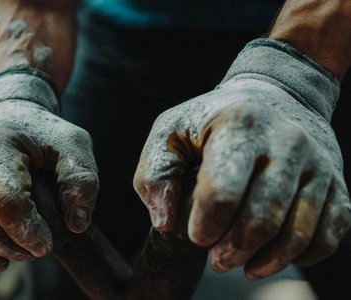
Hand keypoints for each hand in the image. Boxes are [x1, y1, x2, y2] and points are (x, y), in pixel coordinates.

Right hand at [0, 72, 98, 270]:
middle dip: (11, 248)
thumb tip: (75, 224)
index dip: (27, 232)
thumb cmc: (46, 138)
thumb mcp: (75, 148)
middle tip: (34, 252)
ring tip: (12, 257)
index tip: (46, 246)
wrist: (11, 121)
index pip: (5, 201)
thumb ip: (81, 181)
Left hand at [133, 39, 350, 278]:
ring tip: (240, 263)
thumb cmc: (212, 121)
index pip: (221, 192)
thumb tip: (166, 224)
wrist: (275, 95)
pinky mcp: (336, 182)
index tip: (195, 235)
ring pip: (297, 233)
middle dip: (232, 251)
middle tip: (215, 258)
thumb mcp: (170, 132)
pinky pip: (330, 234)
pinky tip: (272, 256)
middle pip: (261, 219)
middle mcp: (285, 141)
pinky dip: (300, 257)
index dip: (204, 225)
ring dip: (264, 261)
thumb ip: (155, 175)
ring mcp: (317, 162)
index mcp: (239, 125)